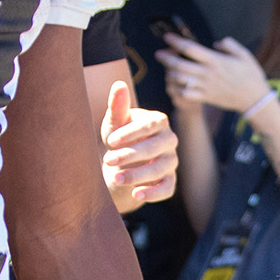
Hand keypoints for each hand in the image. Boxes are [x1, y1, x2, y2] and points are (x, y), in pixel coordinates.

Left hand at [98, 80, 177, 210]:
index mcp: (159, 122)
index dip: (131, 134)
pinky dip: (152, 193)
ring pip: (160, 169)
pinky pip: (167, 189)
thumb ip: (118, 106)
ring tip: (116, 178)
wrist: (121, 164)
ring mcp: (171, 162)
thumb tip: (119, 85)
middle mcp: (170, 141)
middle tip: (108, 160)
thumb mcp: (115, 123)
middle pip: (154, 148)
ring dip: (137, 175)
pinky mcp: (169, 182)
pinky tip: (136, 195)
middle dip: (130, 155)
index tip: (110, 141)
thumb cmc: (118, 138)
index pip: (150, 125)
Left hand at [156, 34, 273, 115]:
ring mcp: (205, 87)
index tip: (167, 37)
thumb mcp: (244, 54)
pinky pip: (186, 94)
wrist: (254, 99)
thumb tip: (216, 43)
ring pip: (180, 79)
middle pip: (179, 64)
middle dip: (166, 58)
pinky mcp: (205, 97)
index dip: (176, 42)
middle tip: (158, 54)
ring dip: (170, 73)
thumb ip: (229, 45)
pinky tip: (176, 85)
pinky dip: (178, 90)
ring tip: (167, 68)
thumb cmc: (251, 75)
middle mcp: (207, 73)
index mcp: (215, 60)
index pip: (190, 48)